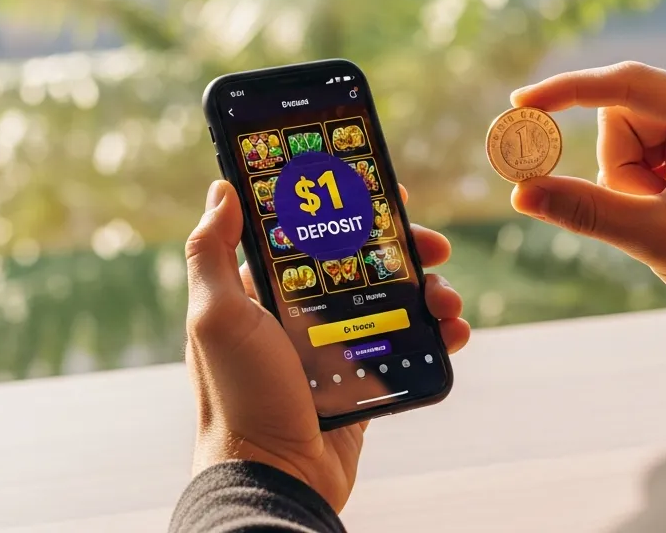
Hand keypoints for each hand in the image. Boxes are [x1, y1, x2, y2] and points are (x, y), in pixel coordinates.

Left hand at [184, 181, 469, 511]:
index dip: (352, 210)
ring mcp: (336, 347)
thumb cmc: (239, 397)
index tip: (388, 196)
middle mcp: (300, 315)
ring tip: (448, 299)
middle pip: (365, 264)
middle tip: (436, 245)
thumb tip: (222, 188)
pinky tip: (453, 331)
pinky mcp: (364, 380)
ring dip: (430, 291)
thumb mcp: (215, 317)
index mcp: (265, 293)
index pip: (314, 235)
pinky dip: (437, 334)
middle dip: (405, 249)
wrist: (275, 477)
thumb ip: (211, 252)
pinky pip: (409, 346)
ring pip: (395, 301)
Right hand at [510, 62, 665, 362]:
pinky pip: (648, 153)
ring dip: (631, 181)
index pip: (627, 84)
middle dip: (620, 167)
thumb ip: (586, 209)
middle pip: (623, 114)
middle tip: (649, 211)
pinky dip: (645, 186)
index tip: (520, 104)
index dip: (568, 91)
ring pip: (630, 137)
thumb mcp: (655, 238)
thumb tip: (520, 190)